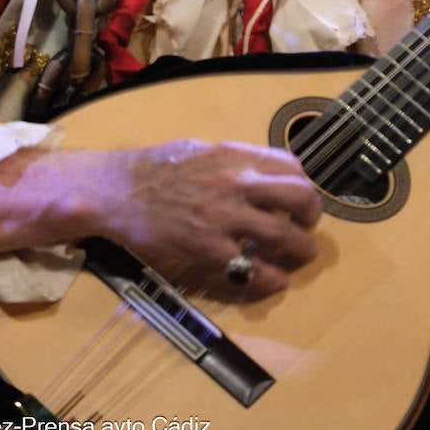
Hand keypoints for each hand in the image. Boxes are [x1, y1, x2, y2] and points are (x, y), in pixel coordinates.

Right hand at [101, 139, 322, 298]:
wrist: (118, 190)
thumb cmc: (155, 167)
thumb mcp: (202, 149)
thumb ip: (235, 161)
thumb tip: (260, 172)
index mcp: (235, 155)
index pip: (291, 165)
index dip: (302, 184)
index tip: (299, 198)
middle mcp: (236, 182)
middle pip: (299, 196)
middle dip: (311, 216)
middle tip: (306, 227)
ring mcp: (224, 217)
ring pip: (284, 235)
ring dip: (300, 250)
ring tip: (299, 257)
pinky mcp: (209, 249)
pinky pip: (253, 269)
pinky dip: (271, 278)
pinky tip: (273, 280)